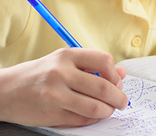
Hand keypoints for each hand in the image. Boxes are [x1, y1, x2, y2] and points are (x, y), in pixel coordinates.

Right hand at [0, 48, 127, 126]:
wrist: (5, 90)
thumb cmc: (40, 74)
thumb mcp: (64, 62)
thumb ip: (93, 67)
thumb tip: (122, 74)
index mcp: (67, 56)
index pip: (104, 60)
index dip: (115, 74)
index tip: (117, 81)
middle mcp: (61, 73)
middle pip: (103, 87)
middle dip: (119, 97)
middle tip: (123, 102)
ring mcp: (55, 95)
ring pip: (95, 107)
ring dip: (108, 110)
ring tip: (110, 109)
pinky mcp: (52, 114)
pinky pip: (82, 119)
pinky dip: (93, 119)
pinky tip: (94, 115)